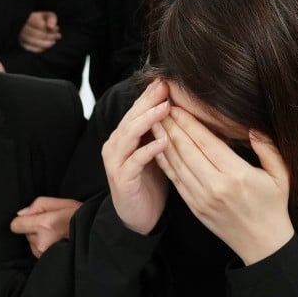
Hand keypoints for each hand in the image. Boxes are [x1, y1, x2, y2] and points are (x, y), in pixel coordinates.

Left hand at [9, 196, 82, 257]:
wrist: (94, 234)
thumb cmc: (81, 217)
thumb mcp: (63, 203)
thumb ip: (38, 205)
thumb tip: (21, 214)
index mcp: (45, 225)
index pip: (16, 225)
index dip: (23, 220)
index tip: (32, 219)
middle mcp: (42, 241)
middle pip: (25, 233)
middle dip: (34, 228)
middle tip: (52, 225)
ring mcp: (45, 253)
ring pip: (31, 243)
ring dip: (40, 238)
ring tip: (57, 234)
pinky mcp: (47, 261)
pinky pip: (38, 251)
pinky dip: (44, 247)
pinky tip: (58, 242)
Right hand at [18, 11, 60, 52]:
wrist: (30, 25)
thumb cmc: (41, 20)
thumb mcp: (48, 16)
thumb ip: (51, 19)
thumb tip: (50, 27)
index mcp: (29, 18)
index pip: (41, 26)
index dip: (50, 29)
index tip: (57, 28)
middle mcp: (23, 27)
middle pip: (38, 34)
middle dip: (50, 36)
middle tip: (58, 36)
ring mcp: (21, 36)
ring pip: (35, 42)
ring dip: (46, 43)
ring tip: (53, 42)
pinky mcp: (22, 43)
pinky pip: (32, 49)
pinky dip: (41, 49)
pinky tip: (47, 46)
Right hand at [101, 79, 170, 234]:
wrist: (139, 217)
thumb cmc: (150, 183)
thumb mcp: (157, 152)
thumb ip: (161, 131)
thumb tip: (181, 107)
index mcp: (124, 136)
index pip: (137, 110)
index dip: (151, 95)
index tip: (167, 80)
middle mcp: (116, 145)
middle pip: (132, 117)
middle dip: (149, 101)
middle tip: (165, 86)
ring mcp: (116, 161)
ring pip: (130, 134)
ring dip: (148, 120)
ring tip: (165, 108)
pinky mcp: (122, 178)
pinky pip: (135, 161)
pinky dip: (149, 150)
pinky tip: (164, 141)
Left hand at [155, 107, 293, 264]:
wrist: (263, 245)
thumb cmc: (273, 207)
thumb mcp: (281, 175)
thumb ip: (268, 148)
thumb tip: (252, 127)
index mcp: (236, 175)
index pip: (206, 142)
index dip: (189, 122)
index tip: (178, 106)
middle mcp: (215, 186)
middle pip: (187, 150)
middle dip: (172, 126)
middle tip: (160, 107)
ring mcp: (201, 198)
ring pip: (177, 164)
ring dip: (163, 141)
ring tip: (154, 122)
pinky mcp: (194, 207)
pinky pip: (175, 180)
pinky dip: (165, 162)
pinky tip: (157, 148)